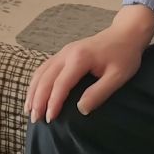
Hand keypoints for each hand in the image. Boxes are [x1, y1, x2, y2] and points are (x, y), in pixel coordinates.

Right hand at [23, 5, 153, 122]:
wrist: (125, 33)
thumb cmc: (124, 56)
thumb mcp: (118, 76)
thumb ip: (99, 92)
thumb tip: (81, 109)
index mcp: (80, 58)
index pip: (61, 84)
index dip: (53, 102)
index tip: (49, 118)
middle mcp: (66, 53)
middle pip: (46, 78)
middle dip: (38, 100)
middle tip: (35, 119)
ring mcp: (63, 52)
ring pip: (41, 72)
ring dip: (33, 91)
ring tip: (29, 110)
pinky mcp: (63, 53)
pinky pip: (44, 68)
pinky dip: (36, 82)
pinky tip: (34, 93)